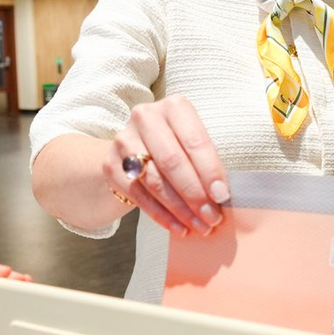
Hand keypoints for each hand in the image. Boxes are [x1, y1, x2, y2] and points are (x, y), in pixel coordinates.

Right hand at [106, 95, 229, 236]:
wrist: (133, 150)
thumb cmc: (176, 146)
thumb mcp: (193, 143)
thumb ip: (206, 163)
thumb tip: (221, 196)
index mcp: (174, 107)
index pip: (194, 141)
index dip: (210, 171)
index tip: (222, 196)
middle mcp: (145, 118)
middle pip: (172, 162)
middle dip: (195, 194)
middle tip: (212, 217)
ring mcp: (124, 140)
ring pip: (155, 181)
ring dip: (180, 209)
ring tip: (200, 226)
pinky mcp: (111, 165)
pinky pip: (139, 196)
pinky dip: (162, 215)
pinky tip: (179, 227)